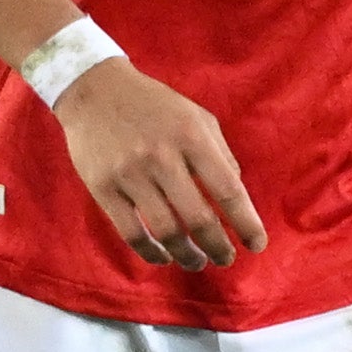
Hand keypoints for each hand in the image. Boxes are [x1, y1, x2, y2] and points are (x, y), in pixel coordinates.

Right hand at [53, 57, 266, 268]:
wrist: (94, 89)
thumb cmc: (154, 105)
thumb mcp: (197, 116)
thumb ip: (220, 154)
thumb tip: (236, 199)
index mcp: (192, 136)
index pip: (228, 190)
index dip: (246, 223)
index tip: (257, 245)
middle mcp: (162, 156)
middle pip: (198, 218)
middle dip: (219, 247)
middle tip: (226, 259)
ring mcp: (130, 174)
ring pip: (166, 231)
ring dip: (187, 255)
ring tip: (197, 262)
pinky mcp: (102, 187)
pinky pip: (131, 232)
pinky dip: (151, 252)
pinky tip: (163, 256)